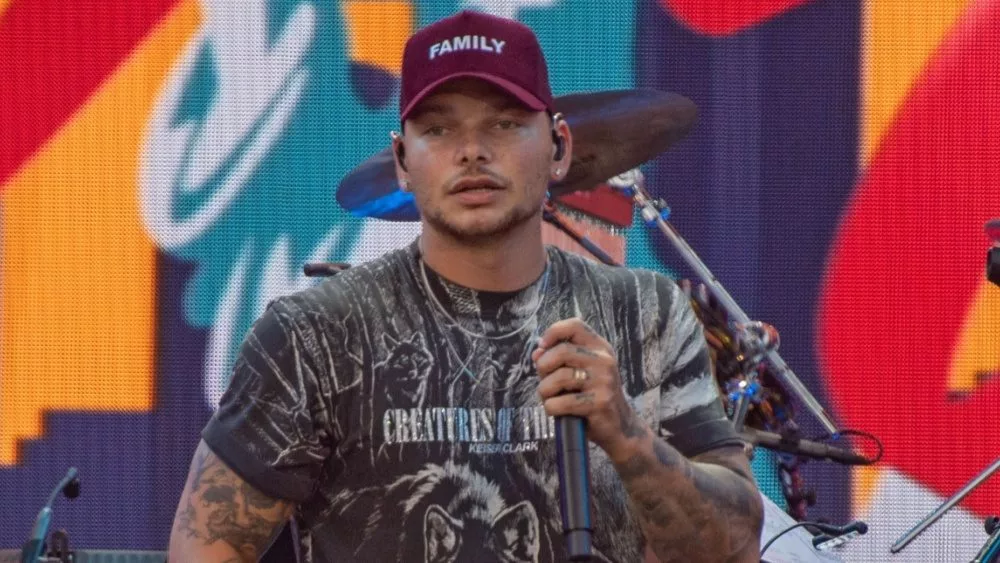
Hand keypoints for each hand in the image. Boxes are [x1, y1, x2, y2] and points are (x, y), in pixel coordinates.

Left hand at [531, 317, 649, 459]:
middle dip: (543, 367)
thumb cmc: (592, 396)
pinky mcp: (599, 403)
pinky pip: (560, 402)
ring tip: (550, 398)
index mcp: (600, 348)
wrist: (618, 426)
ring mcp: (603, 382)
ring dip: (545, 391)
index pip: (575, 325)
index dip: (553, 332)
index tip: (542, 347)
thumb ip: (557, 360)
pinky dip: (551, 408)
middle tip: (545, 380)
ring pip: (558, 378)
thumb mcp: (580, 372)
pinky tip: (559, 411)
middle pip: (562, 351)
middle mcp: (604, 361)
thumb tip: (537, 353)